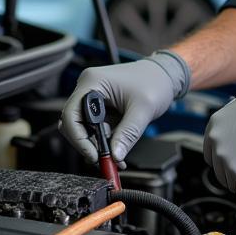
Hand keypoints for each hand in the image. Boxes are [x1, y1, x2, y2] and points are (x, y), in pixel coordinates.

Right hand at [59, 50, 190, 165]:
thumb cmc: (155, 82)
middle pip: (73, 123)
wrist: (165, 75)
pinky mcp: (100, 105)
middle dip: (87, 144)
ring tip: (115, 157)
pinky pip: (94, 127)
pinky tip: (116, 148)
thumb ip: (127, 134)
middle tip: (104, 159)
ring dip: (96, 145)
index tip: (94, 155)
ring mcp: (93, 96)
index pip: (71, 115)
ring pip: (83, 128)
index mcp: (93, 82)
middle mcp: (88, 87)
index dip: (78, 139)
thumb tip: (115, 155)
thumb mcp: (143, 110)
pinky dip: (103, 141)